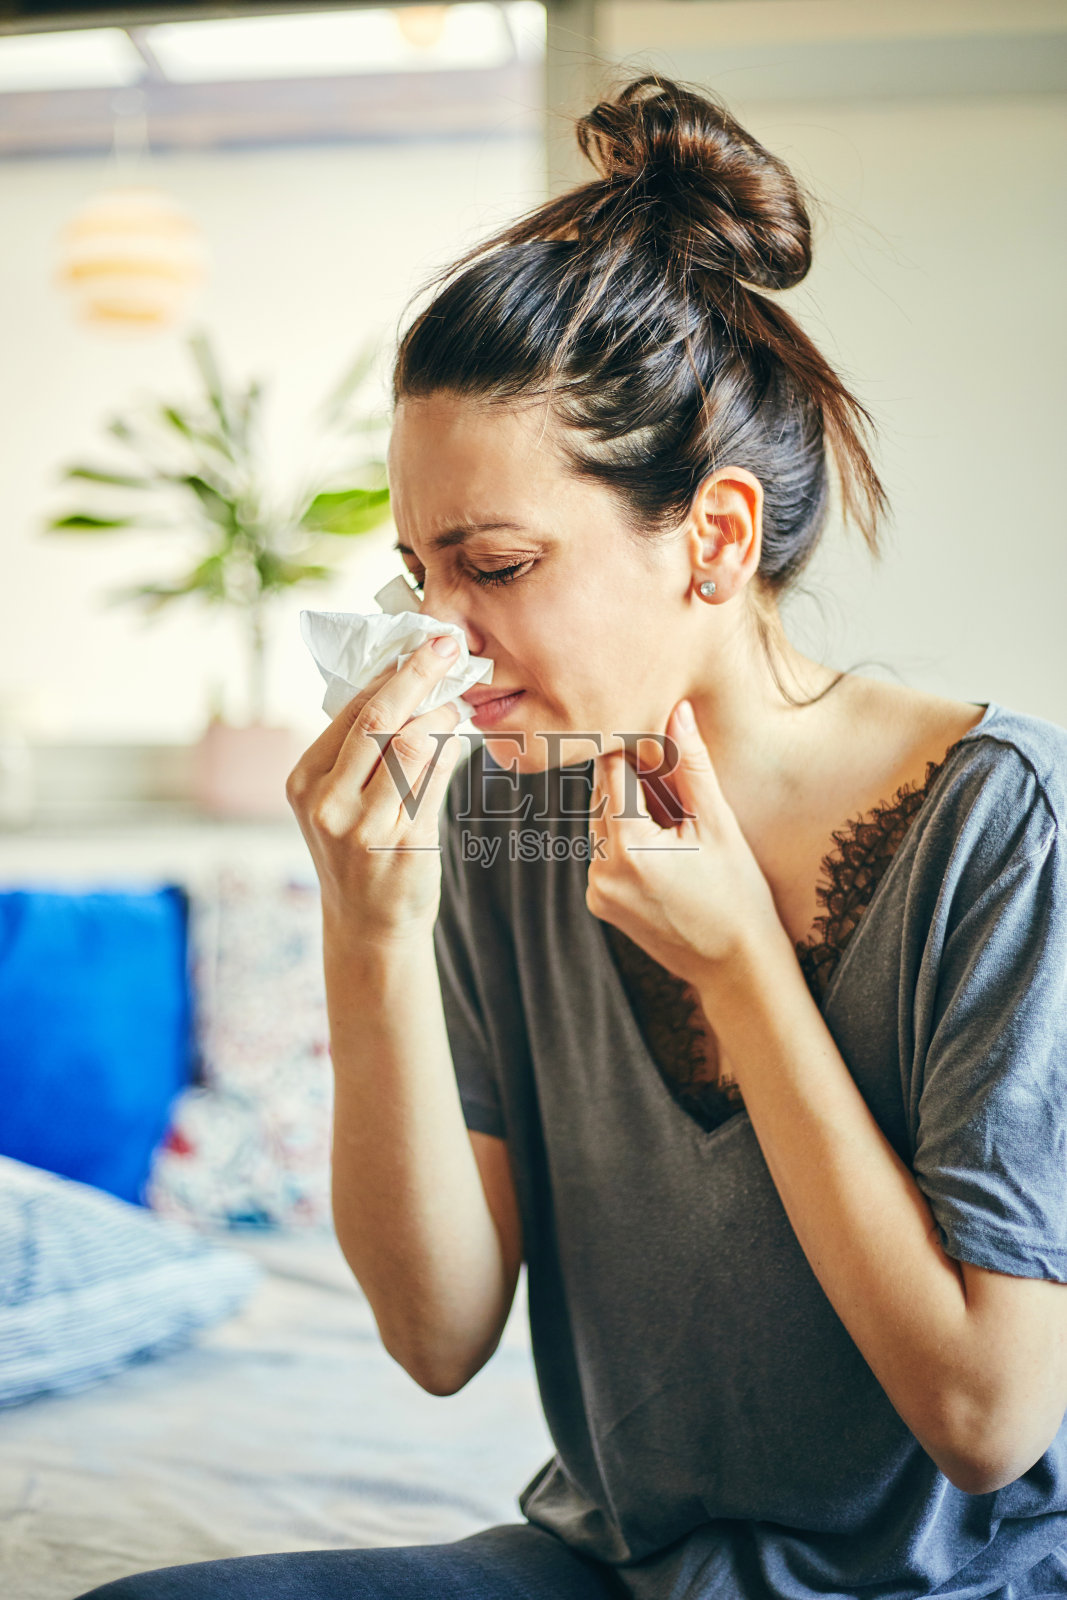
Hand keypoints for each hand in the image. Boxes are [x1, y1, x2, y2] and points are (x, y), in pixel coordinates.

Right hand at [286, 637, 465, 942]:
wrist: (368, 925)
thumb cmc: (358, 851)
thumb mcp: (338, 801)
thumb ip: (360, 751)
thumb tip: (405, 684)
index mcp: (304, 781)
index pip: (350, 711)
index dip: (389, 673)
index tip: (419, 644)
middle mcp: (327, 802)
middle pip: (378, 720)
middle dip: (418, 675)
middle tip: (447, 647)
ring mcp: (364, 826)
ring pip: (412, 746)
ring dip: (442, 716)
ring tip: (456, 704)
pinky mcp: (403, 844)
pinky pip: (435, 780)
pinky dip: (451, 751)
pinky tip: (458, 739)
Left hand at [585, 700, 784, 987]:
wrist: (737, 966)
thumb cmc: (738, 894)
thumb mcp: (718, 824)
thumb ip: (691, 765)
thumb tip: (678, 710)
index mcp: (628, 846)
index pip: (613, 771)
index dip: (635, 750)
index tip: (654, 739)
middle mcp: (601, 869)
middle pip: (603, 797)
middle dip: (634, 784)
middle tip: (676, 792)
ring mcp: (596, 890)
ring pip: (602, 825)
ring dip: (630, 813)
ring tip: (676, 827)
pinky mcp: (600, 905)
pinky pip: (605, 855)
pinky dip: (627, 843)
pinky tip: (666, 854)